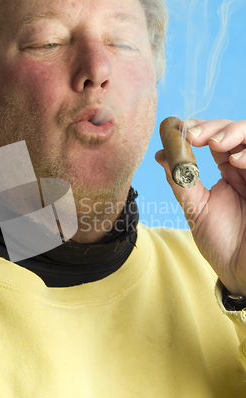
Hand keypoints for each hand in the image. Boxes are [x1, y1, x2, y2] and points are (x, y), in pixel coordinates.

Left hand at [155, 119, 245, 295]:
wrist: (240, 270)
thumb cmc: (221, 242)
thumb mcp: (195, 208)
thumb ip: (180, 180)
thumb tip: (160, 154)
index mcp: (227, 172)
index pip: (215, 137)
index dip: (198, 127)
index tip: (179, 129)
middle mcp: (245, 168)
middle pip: (235, 131)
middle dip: (214, 127)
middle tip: (195, 135)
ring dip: (233, 132)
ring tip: (216, 144)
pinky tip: (235, 161)